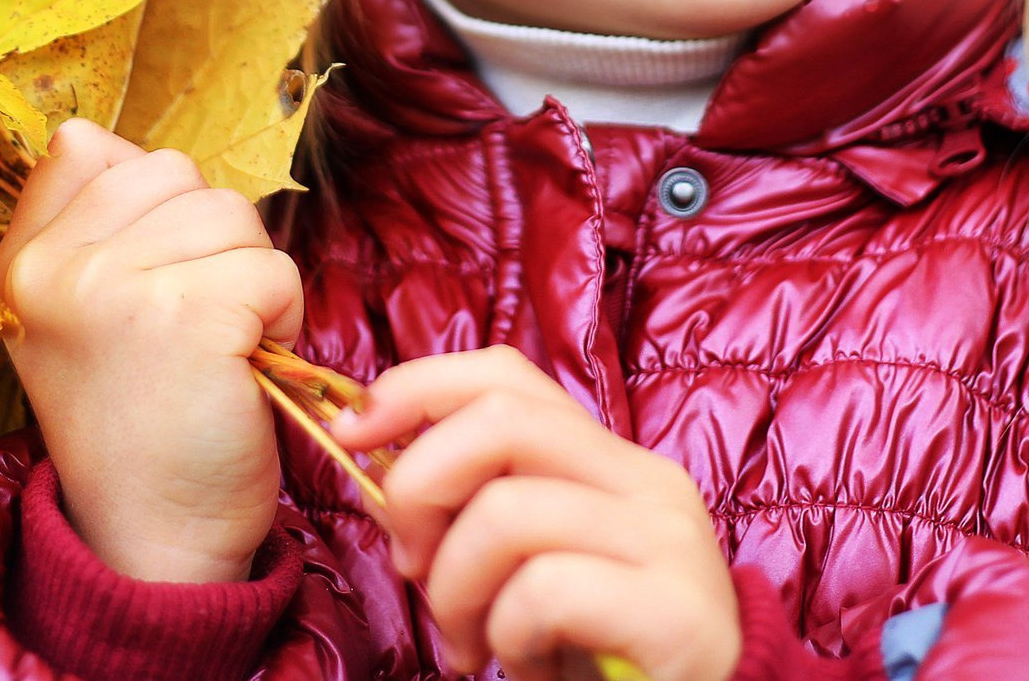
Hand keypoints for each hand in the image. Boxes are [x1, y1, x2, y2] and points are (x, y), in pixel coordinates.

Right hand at [0, 119, 303, 583]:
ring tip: (220, 346)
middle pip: (173, 172)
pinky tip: (247, 367)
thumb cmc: (138, 422)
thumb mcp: (74, 318)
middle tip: (192, 324)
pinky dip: (282, 317)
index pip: (85, 147)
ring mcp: (112, 288)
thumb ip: (87, 228)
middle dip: (209, 239)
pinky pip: (273, 268)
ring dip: (250, 276)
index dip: (147, 203)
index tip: (147, 284)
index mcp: (16, 264)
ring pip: (230, 212)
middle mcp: (49, 269)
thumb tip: (124, 148)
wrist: (154, 538)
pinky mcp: (188, 315)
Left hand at [326, 345, 739, 680]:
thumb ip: (472, 514)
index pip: (505, 376)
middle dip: (420, 489)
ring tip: (472, 645)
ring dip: (455, 589)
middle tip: (415, 569)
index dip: (415, 390)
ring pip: (507, 510)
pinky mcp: (676, 611)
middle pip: (499, 420)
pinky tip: (526, 666)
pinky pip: (546, 589)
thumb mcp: (528, 571)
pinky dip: (508, 634)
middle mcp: (647, 481)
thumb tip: (380, 471)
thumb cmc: (601, 656)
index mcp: (609, 463)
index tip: (351, 435)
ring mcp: (668, 541)